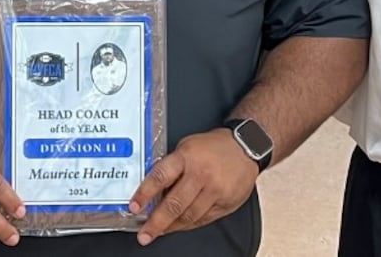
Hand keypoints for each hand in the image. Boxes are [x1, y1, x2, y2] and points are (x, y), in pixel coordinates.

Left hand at [129, 129, 259, 245]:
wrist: (245, 147)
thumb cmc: (212, 146)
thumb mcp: (186, 147)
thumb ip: (171, 166)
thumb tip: (152, 190)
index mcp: (187, 157)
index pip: (161, 177)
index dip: (145, 194)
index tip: (134, 207)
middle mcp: (201, 175)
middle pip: (175, 204)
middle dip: (156, 223)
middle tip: (144, 234)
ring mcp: (215, 191)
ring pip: (189, 216)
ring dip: (171, 227)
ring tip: (159, 231)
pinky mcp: (226, 203)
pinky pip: (203, 220)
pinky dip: (188, 225)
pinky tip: (178, 226)